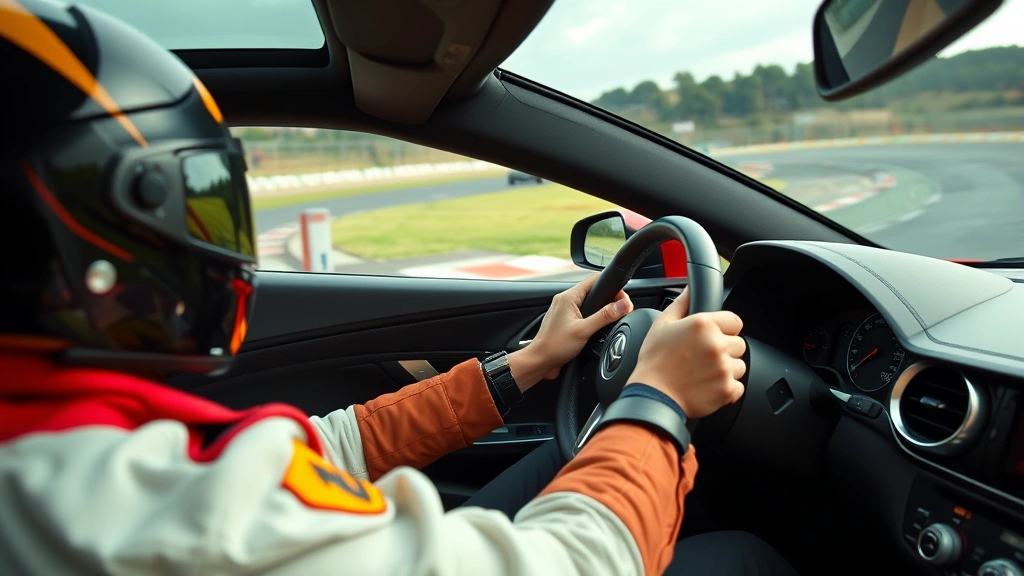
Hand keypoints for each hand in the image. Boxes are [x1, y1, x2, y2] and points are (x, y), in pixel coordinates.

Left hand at [509, 274, 632, 391]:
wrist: (540, 362)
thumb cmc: (554, 346)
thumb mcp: (583, 330)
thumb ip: (604, 316)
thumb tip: (622, 305)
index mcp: (568, 297)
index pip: (595, 280)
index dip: (612, 287)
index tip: (624, 298)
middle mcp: (565, 301)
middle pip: (594, 292)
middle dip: (609, 300)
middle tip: (621, 310)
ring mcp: (565, 311)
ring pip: (589, 304)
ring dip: (601, 311)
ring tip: (612, 318)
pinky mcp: (566, 322)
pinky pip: (583, 315)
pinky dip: (593, 319)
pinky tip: (598, 328)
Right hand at [626, 288, 745, 418]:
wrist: (653, 396)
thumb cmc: (654, 362)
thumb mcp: (662, 324)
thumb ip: (681, 303)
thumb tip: (690, 288)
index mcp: (703, 325)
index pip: (735, 321)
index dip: (725, 329)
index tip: (713, 337)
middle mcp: (717, 344)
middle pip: (739, 344)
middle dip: (725, 350)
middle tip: (703, 357)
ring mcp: (723, 368)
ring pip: (739, 365)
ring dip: (726, 369)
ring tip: (703, 373)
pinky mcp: (726, 389)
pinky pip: (738, 386)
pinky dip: (726, 388)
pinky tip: (707, 385)